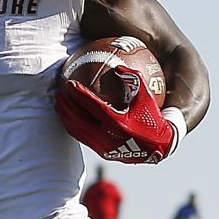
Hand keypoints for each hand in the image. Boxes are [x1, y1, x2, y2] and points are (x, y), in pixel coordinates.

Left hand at [56, 66, 184, 163]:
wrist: (160, 147)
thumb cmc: (153, 118)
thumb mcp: (147, 97)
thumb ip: (134, 79)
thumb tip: (118, 66)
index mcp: (117, 122)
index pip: (92, 106)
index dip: (78, 94)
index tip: (68, 83)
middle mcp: (107, 136)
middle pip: (78, 120)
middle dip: (65, 106)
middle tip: (58, 92)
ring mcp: (103, 146)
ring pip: (77, 131)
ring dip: (65, 117)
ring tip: (58, 104)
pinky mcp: (103, 152)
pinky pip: (82, 138)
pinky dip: (73, 126)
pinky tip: (69, 117)